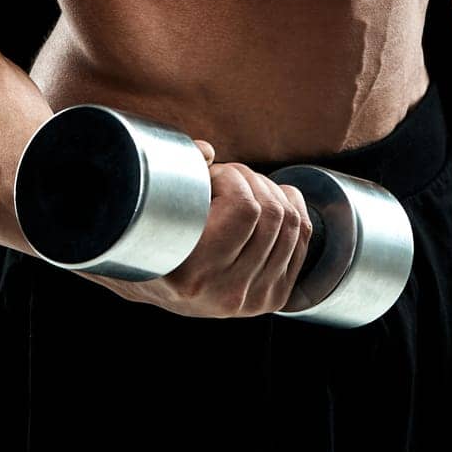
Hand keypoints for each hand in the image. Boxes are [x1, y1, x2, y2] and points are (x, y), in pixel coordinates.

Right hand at [80, 139, 314, 318]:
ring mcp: (253, 300)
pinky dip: (292, 206)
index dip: (231, 177)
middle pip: (272, 214)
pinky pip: (302, 238)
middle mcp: (227, 293)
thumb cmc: (148, 238)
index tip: (210, 174)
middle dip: (250, 179)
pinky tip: (271, 197)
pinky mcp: (272, 297)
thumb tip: (207, 152)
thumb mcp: (151, 209)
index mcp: (194, 274)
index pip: (244, 209)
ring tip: (242, 189)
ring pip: (291, 224)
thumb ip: (177, 174)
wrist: (151, 285)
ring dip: (270, 191)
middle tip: (225, 177)